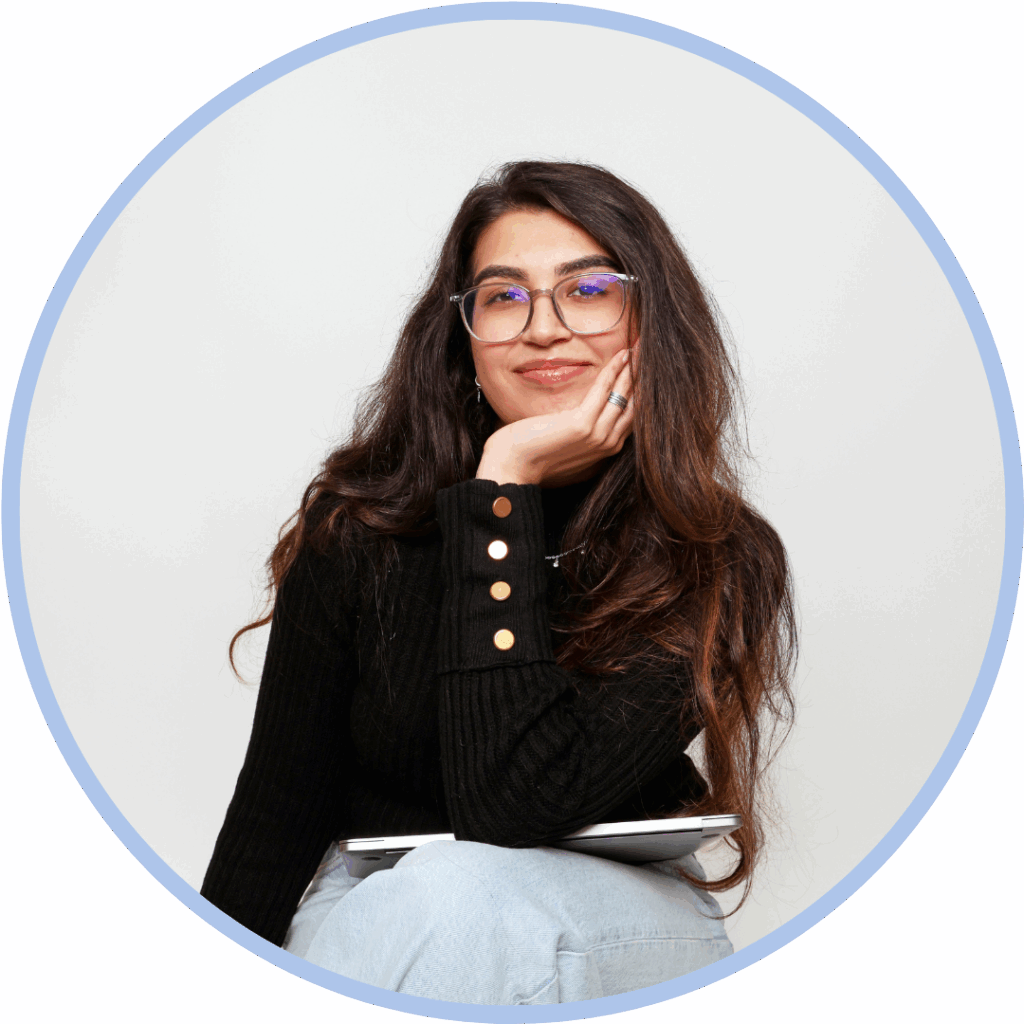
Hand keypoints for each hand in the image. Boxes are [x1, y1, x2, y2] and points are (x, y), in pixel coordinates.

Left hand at [475, 348, 634, 486]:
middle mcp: (609, 444)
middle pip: (635, 403)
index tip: (643, 368)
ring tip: (639, 347)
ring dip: (632, 368)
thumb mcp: (566, 440)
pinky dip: (614, 370)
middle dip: (642, 375)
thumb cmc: (535, 452)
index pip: (632, 414)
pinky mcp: (583, 425)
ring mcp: (598, 436)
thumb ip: (583, 429)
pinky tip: (621, 355)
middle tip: (647, 351)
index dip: (639, 389)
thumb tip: (586, 410)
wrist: (514, 466)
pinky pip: (604, 390)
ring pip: (623, 395)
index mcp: (607, 447)